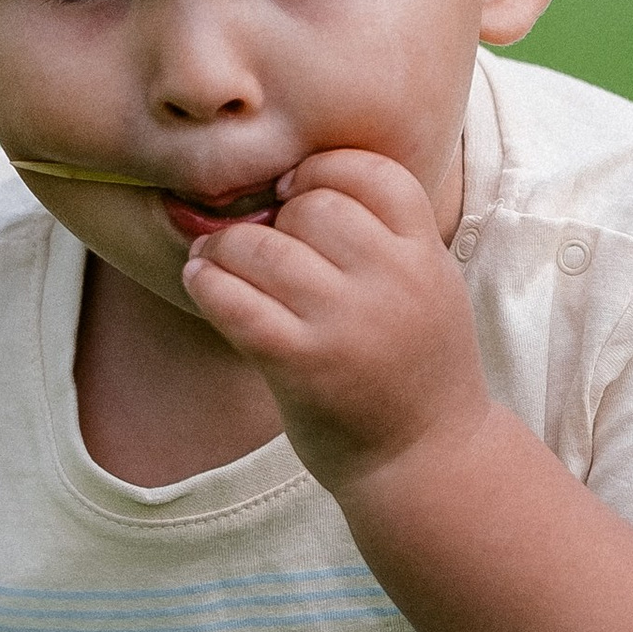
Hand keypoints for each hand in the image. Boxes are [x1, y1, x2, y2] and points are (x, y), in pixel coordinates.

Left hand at [179, 147, 491, 502]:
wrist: (427, 461)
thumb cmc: (415, 369)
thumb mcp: (431, 288)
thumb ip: (387, 238)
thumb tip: (294, 186)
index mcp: (426, 257)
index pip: (374, 173)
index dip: (324, 170)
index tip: (296, 193)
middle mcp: (393, 283)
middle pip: (312, 205)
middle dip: (275, 216)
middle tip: (257, 239)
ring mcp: (347, 324)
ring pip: (264, 246)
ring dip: (227, 246)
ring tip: (216, 258)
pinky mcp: (302, 364)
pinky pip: (234, 300)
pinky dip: (207, 282)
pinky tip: (201, 279)